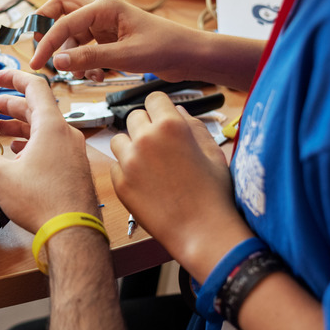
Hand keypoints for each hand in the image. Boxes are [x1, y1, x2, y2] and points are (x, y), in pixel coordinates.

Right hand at [0, 69, 99, 232]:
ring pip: (43, 128)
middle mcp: (66, 134)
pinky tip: (18, 154)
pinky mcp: (73, 167)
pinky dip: (32, 142)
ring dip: (20, 125)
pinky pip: (51, 145)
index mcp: (50, 126)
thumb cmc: (44, 203)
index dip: (12, 77)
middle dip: (10, 104)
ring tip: (0, 130)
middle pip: (36, 107)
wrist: (72, 231)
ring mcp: (72, 151)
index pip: (34, 86)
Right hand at [29, 0, 203, 82]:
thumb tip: (57, 61)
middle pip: (59, 12)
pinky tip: (95, 76)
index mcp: (104, 7)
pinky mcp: (107, 38)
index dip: (46, 43)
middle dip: (47, 32)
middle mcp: (101, 11)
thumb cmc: (164, 47)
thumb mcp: (123, 56)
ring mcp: (103, 24)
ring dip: (70, 55)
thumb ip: (87, 58)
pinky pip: (84, 47)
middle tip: (40, 52)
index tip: (36, 63)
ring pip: (70, 34)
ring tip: (82, 75)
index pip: (63, 22)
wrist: (187, 55)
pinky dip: (83, 62)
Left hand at [109, 92, 253, 281]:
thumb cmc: (213, 193)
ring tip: (150, 163)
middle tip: (160, 145)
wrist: (201, 231)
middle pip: (134, 117)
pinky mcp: (119, 183)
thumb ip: (193, 125)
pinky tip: (145, 182)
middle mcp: (146, 139)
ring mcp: (129, 162)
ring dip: (131, 146)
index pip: (153, 98)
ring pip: (119, 140)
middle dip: (145, 126)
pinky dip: (126, 170)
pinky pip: (115, 166)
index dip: (159, 108)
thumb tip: (177, 111)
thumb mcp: (212, 151)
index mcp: (171, 126)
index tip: (162, 117)